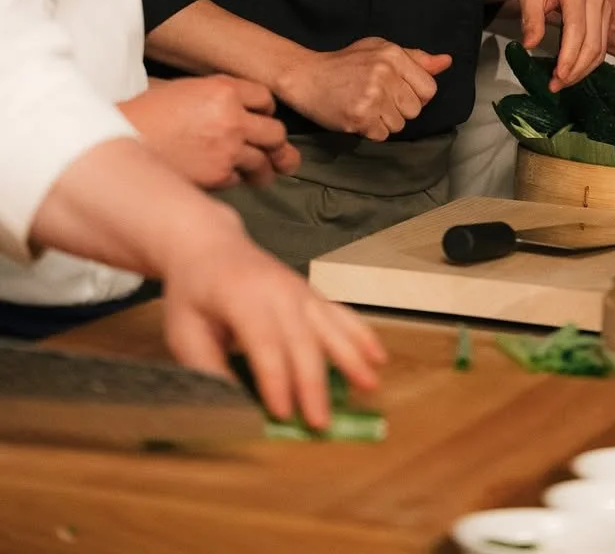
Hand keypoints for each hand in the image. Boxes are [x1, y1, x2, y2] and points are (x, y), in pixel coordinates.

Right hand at [120, 76, 297, 189]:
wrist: (120, 143)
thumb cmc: (145, 115)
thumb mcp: (184, 89)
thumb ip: (216, 95)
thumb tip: (237, 107)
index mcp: (224, 90)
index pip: (266, 99)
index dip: (265, 110)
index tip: (263, 118)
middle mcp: (232, 118)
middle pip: (276, 133)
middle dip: (274, 142)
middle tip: (274, 150)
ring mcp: (228, 149)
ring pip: (263, 161)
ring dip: (263, 167)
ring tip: (263, 173)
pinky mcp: (217, 176)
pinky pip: (239, 179)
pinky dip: (234, 179)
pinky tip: (224, 177)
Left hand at [161, 211, 386, 429]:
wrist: (209, 245)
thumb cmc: (194, 292)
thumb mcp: (183, 330)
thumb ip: (206, 366)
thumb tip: (233, 403)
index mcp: (243, 298)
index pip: (264, 342)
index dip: (275, 380)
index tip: (283, 414)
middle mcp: (278, 291)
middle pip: (302, 340)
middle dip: (313, 383)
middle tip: (321, 423)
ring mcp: (299, 290)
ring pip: (330, 326)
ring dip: (351, 358)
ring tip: (369, 387)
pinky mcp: (310, 293)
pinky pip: (340, 313)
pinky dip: (361, 334)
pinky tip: (377, 355)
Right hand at [277, 38, 450, 138]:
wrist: (305, 76)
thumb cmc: (345, 63)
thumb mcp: (380, 50)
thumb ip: (415, 58)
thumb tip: (447, 62)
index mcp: (393, 55)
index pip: (429, 89)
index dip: (416, 95)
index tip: (398, 91)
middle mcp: (385, 74)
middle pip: (415, 110)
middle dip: (400, 109)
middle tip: (377, 98)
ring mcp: (372, 96)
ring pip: (400, 125)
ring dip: (385, 121)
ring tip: (366, 105)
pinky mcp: (359, 117)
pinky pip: (382, 135)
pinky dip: (372, 130)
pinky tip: (358, 116)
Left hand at [518, 0, 610, 91]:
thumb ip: (530, 19)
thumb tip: (529, 45)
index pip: (577, 30)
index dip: (569, 57)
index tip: (556, 77)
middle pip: (593, 43)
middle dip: (575, 69)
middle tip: (555, 85)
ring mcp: (606, 7)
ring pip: (600, 48)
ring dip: (582, 70)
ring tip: (561, 83)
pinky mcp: (607, 17)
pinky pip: (602, 46)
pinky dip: (588, 62)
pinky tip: (572, 71)